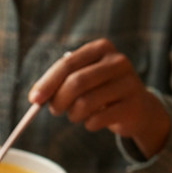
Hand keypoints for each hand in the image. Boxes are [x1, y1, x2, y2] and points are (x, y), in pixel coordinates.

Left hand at [30, 39, 170, 157]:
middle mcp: (118, 61)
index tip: (34, 100)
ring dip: (74, 114)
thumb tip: (36, 97)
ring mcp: (129, 83)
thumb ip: (60, 82)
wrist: (138, 107)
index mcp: (101, 48)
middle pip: (76, 83)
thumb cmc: (101, 91)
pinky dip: (89, 124)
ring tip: (78, 114)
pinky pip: (97, 120)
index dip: (47, 83)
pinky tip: (95, 120)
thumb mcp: (83, 78)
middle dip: (58, 101)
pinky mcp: (133, 105)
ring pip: (85, 103)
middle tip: (55, 110)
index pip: (67, 64)